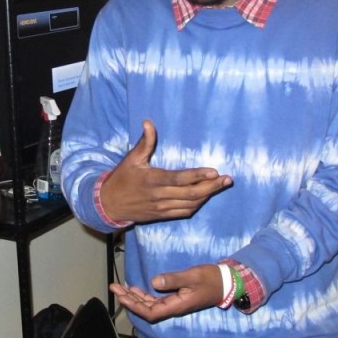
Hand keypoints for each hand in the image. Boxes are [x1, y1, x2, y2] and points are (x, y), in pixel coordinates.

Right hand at [101, 120, 231, 222]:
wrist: (110, 204)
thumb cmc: (122, 179)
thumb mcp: (131, 159)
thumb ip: (145, 142)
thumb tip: (148, 122)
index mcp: (152, 180)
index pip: (179, 179)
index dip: (197, 176)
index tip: (214, 171)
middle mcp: (159, 196)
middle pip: (191, 194)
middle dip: (212, 187)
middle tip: (227, 179)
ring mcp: (162, 208)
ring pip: (191, 204)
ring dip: (208, 195)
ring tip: (222, 185)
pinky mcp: (163, 215)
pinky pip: (185, 211)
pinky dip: (198, 204)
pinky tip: (207, 196)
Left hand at [111, 264, 223, 322]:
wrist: (226, 282)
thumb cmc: (211, 279)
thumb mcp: (193, 276)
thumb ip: (173, 279)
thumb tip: (153, 282)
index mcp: (177, 306)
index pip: (151, 312)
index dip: (135, 306)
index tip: (122, 296)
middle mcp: (173, 307)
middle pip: (146, 309)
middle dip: (129, 300)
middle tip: (114, 288)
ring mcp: (174, 303)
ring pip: (150, 304)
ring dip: (134, 297)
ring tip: (120, 288)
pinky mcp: (176, 298)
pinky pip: (156, 300)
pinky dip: (144, 295)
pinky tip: (136, 289)